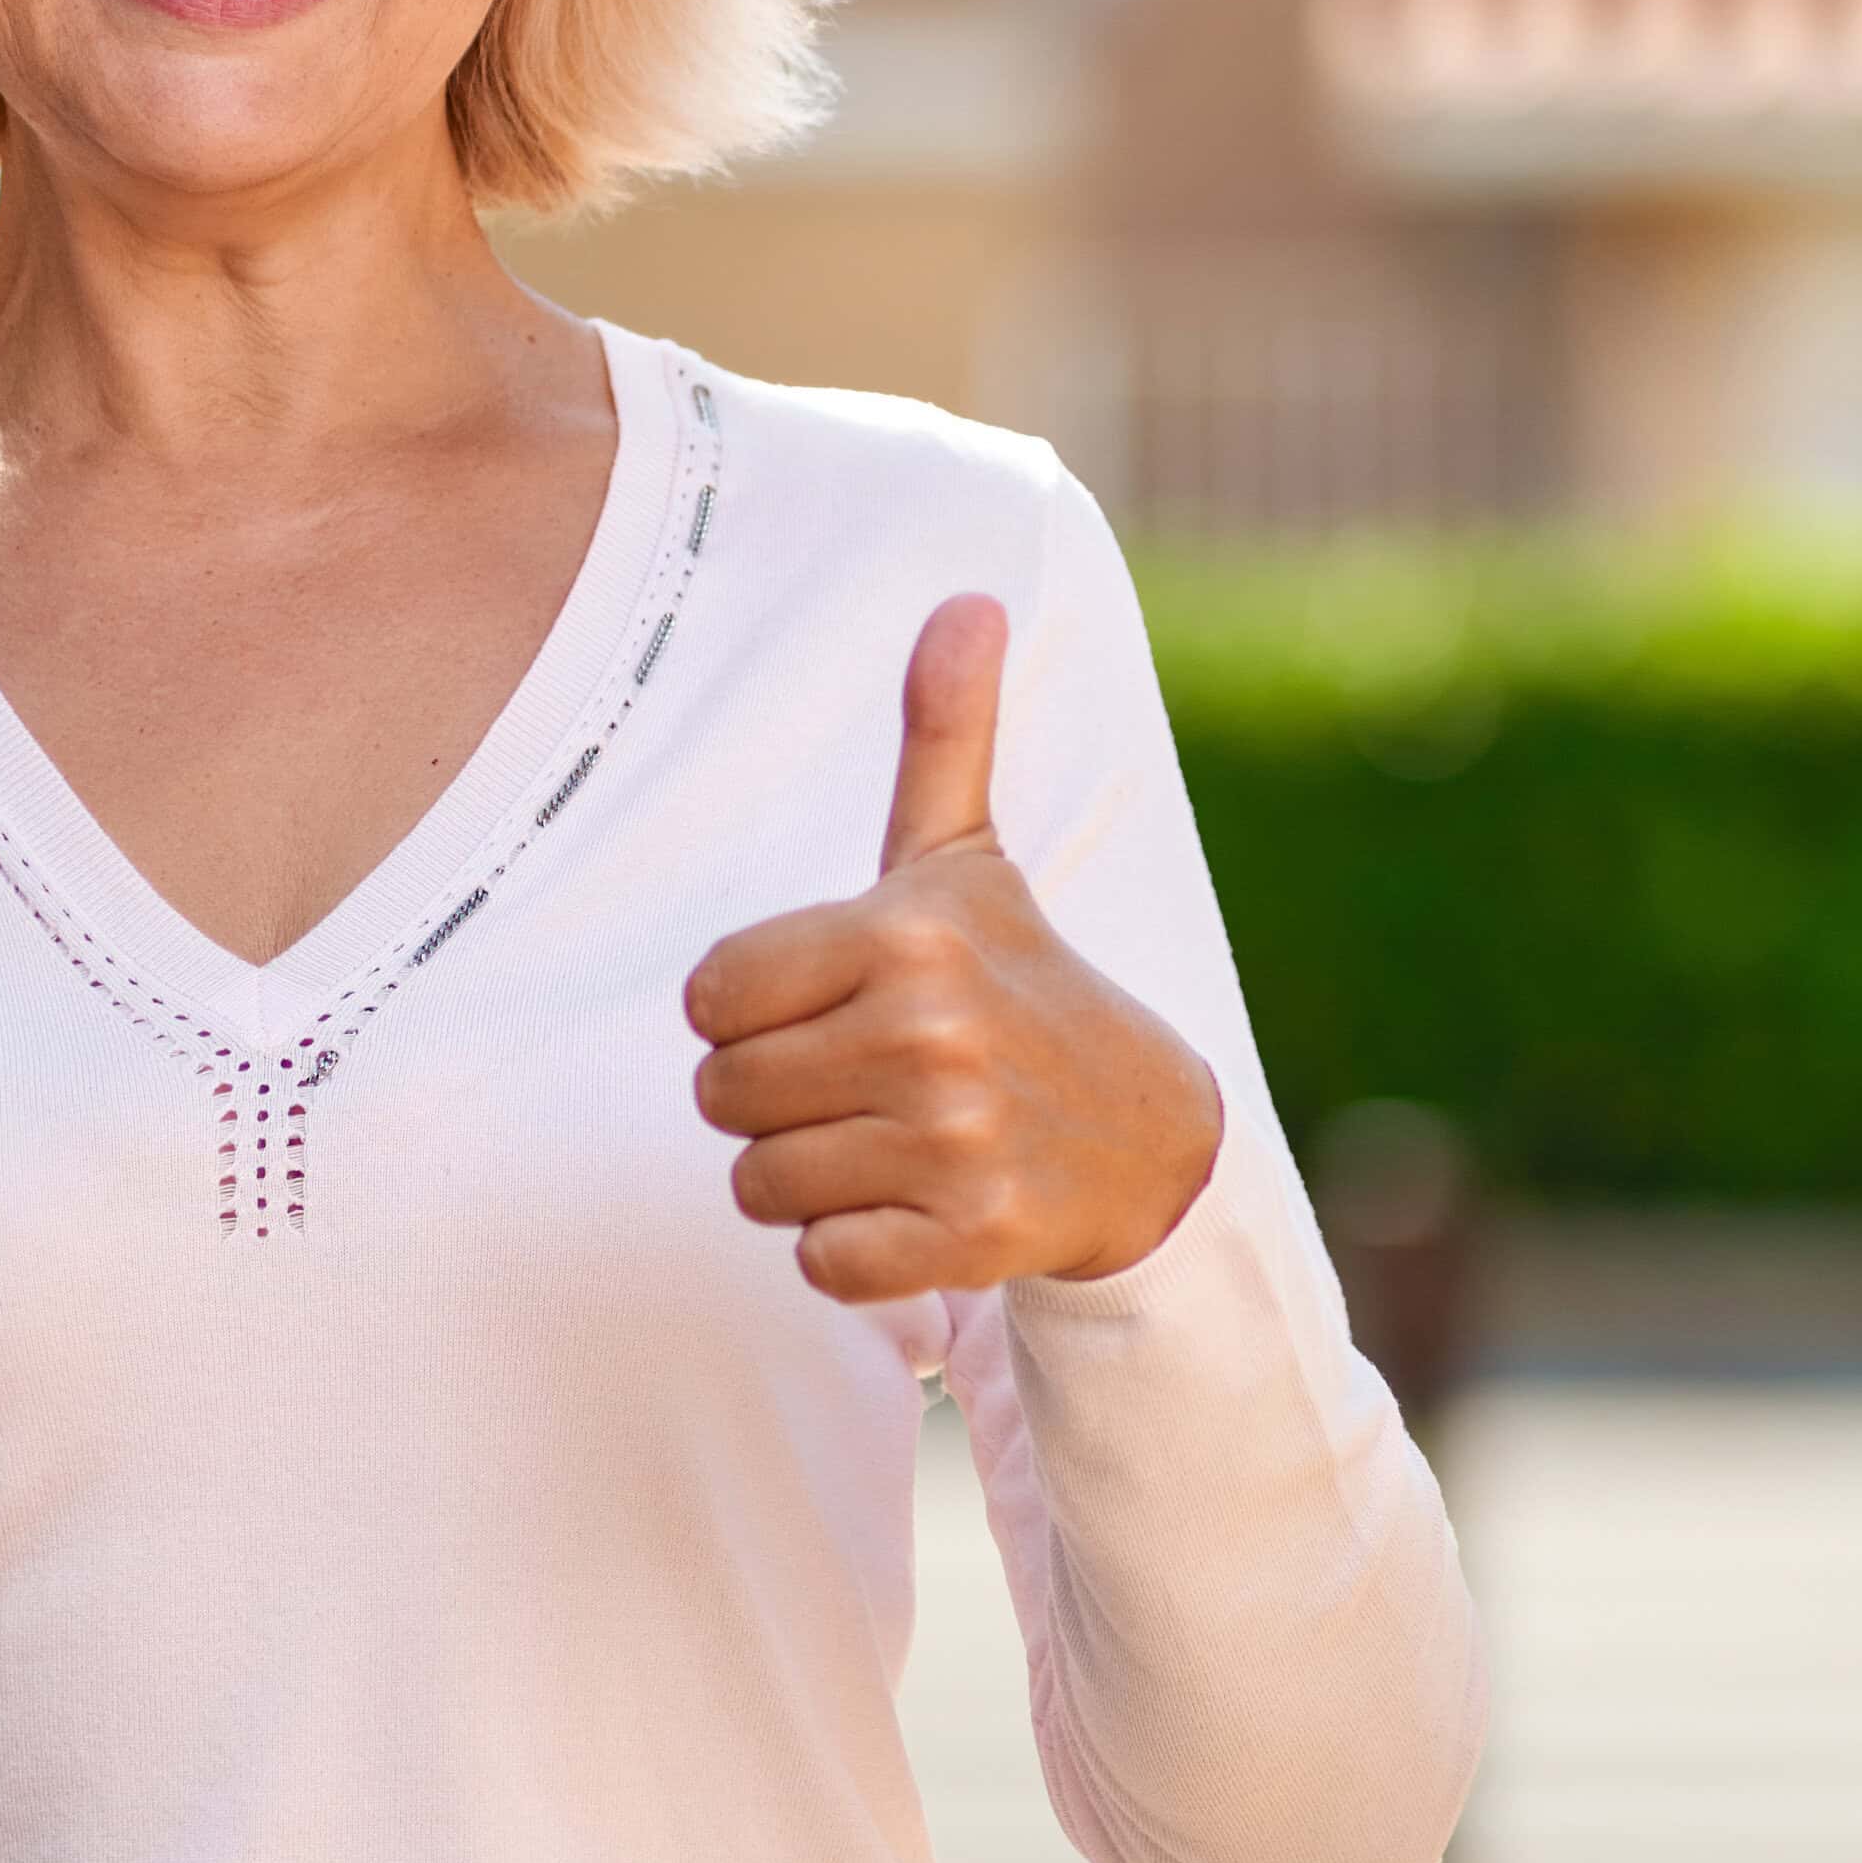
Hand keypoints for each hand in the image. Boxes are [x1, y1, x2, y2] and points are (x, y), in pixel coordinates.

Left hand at [685, 596, 1222, 1301]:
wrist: (1151, 1136)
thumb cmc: (1023, 984)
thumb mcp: (970, 861)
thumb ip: (944, 735)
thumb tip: (967, 599)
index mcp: (905, 934)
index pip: (710, 995)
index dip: (746, 1011)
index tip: (819, 1007)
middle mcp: (928, 1033)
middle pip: (721, 1098)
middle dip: (772, 1101)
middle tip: (857, 1082)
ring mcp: (953, 1142)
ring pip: (759, 1187)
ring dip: (806, 1178)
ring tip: (884, 1142)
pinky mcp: (970, 1239)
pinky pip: (821, 1263)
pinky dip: (849, 1250)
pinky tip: (909, 1207)